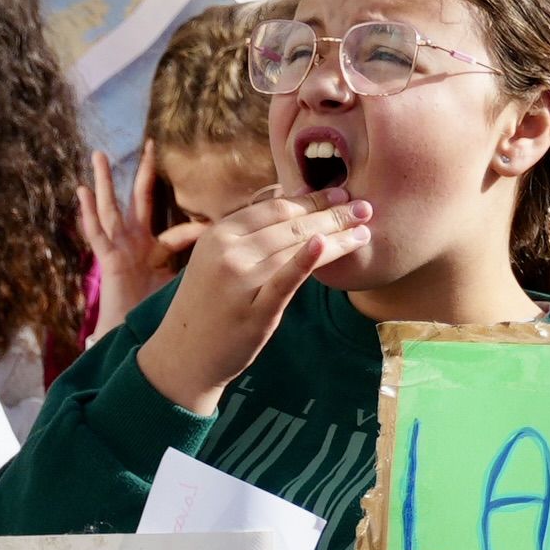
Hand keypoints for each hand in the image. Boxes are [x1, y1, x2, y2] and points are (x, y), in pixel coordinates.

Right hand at [85, 146, 201, 331]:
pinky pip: (96, 234)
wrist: (137, 346)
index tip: (218, 222)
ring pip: (111, 209)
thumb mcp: (186, 292)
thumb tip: (241, 269)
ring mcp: (119, 251)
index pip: (181, 230)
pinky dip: (87, 213)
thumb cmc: (162, 321)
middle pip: (141, 201)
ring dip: (105, 182)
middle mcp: (137, 245)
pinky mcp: (106, 261)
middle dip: (145, 173)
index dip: (199, 225)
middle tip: (150, 144)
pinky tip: (83, 191)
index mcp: (158, 252)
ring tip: (99, 155)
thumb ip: (204, 274)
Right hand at [137, 185, 368, 414]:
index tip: (340, 193)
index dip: (311, 198)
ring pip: (295, 249)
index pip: (275, 208)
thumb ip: (246, 229)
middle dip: (331, 212)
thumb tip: (283, 196)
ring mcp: (239, 282)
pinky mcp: (253, 312)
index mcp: (219, 234)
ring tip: (364, 228)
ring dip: (335, 235)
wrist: (184, 355)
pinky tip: (326, 245)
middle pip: (289, 225)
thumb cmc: (207, 305)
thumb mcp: (214, 258)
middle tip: (365, 206)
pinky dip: (304, 261)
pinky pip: (284, 282)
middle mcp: (227, 252)